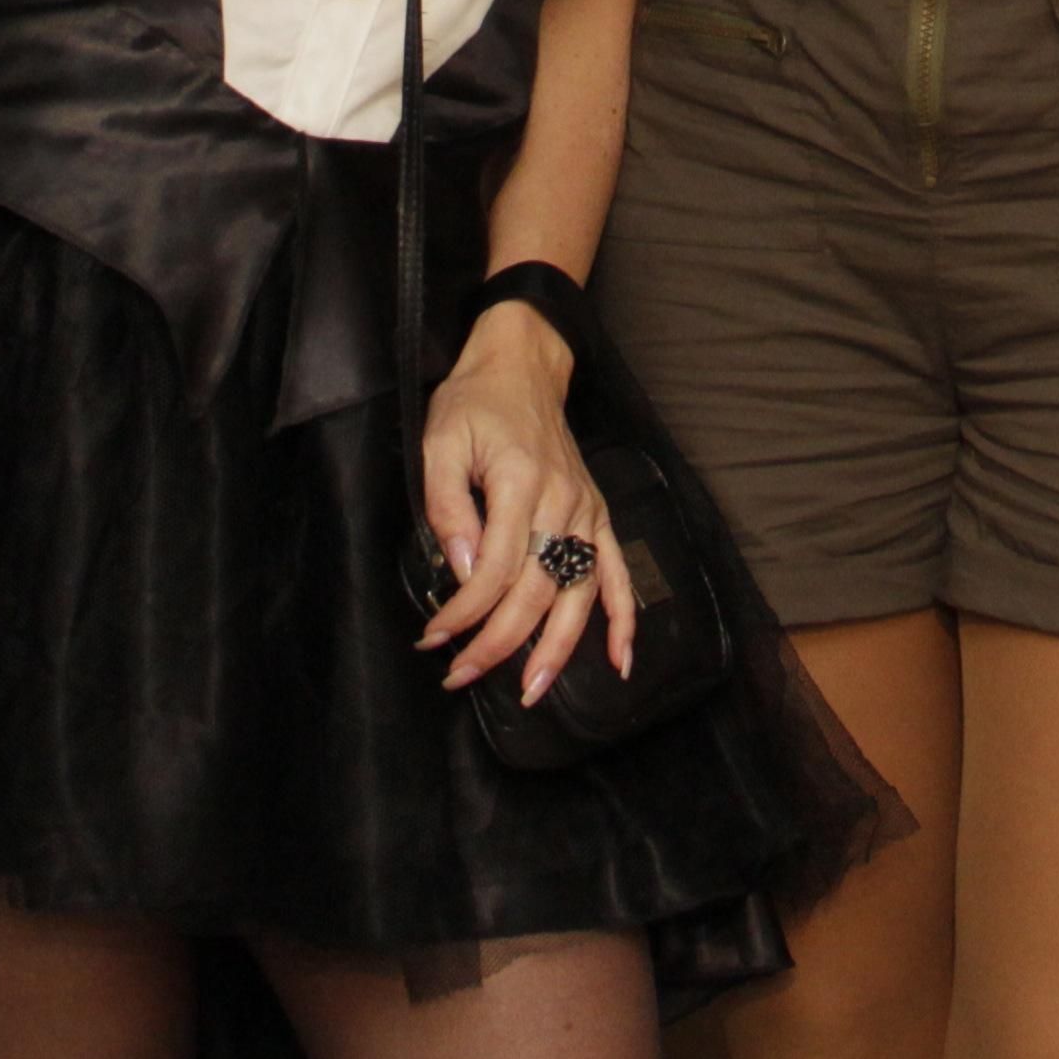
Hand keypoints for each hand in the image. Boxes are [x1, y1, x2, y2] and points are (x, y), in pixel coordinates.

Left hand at [413, 303, 638, 704]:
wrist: (522, 366)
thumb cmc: (474, 404)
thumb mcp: (440, 443)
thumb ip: (448, 507)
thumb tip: (461, 571)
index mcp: (521, 482)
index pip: (493, 568)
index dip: (464, 613)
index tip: (435, 639)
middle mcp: (562, 501)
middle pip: (536, 591)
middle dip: (499, 644)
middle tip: (461, 677)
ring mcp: (586, 510)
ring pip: (579, 594)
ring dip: (557, 649)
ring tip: (532, 692)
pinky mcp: (598, 514)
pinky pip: (618, 572)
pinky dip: (624, 618)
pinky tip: (620, 660)